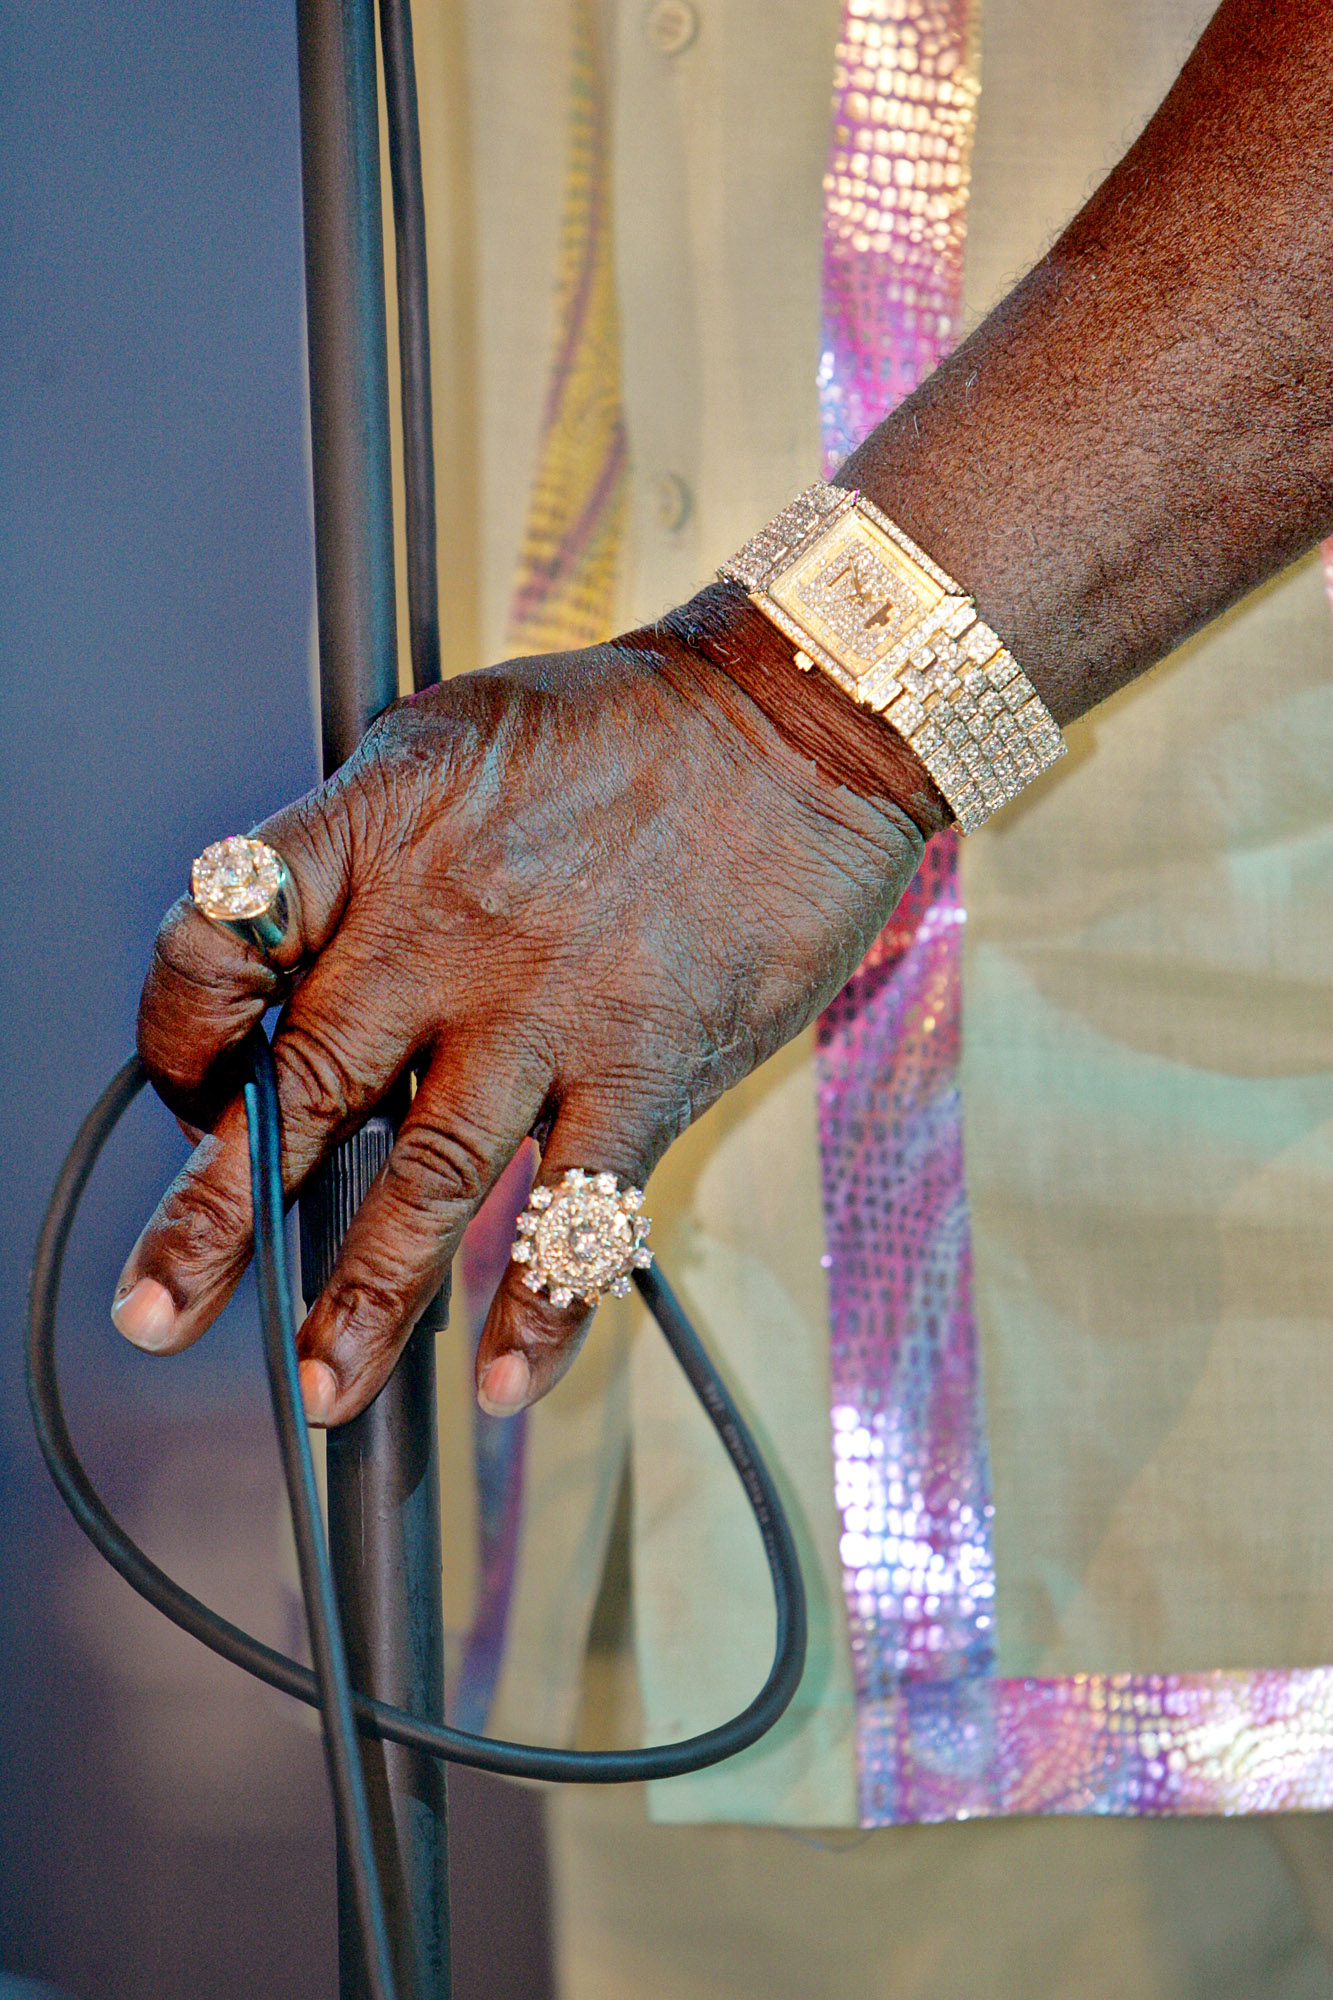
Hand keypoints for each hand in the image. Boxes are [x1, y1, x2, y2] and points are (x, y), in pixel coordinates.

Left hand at [113, 591, 924, 1423]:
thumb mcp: (451, 737)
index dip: (180, 1027)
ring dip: (366, 1299)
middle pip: (303, 1089)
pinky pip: (581, 1211)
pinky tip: (509, 1380)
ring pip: (432, 1178)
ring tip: (327, 1388)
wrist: (795, 721)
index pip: (220, 937)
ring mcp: (549, 1006)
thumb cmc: (621, 727)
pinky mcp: (651, 1065)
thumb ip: (363, 845)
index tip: (193, 1087)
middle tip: (159, 1307)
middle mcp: (444, 926)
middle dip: (218, 1218)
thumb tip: (293, 960)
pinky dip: (542, 1308)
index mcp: (379, 830)